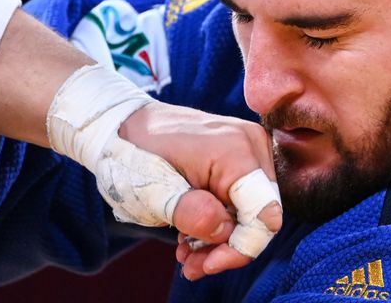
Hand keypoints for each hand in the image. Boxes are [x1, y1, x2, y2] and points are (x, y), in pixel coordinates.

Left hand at [119, 101, 281, 279]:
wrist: (126, 125)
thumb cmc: (136, 155)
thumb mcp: (154, 192)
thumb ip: (191, 213)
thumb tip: (225, 232)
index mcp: (237, 152)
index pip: (264, 216)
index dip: (240, 249)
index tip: (206, 264)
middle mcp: (253, 144)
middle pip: (260, 215)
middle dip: (226, 246)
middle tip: (189, 261)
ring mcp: (250, 146)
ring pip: (252, 210)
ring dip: (220, 237)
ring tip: (185, 248)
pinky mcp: (242, 153)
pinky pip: (242, 197)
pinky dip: (219, 219)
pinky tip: (192, 229)